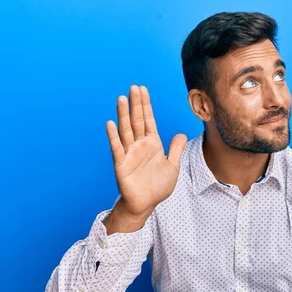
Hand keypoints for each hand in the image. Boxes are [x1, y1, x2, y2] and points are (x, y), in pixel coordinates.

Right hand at [106, 85, 186, 217]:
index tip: (143, 89)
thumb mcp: (172, 166)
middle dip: (136, 104)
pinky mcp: (121, 164)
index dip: (146, 105)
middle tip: (133, 87)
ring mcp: (129, 153)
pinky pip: (117, 148)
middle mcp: (139, 145)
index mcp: (152, 144)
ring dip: (123, 114)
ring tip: (121, 98)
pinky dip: (114, 136)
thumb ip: (175, 149)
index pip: (148, 120)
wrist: (146, 204)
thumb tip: (181, 134)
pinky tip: (110, 123)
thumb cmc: (157, 187)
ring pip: (126, 130)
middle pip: (137, 120)